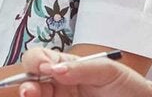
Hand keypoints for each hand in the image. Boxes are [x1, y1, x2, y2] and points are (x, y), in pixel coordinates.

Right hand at [16, 48, 151, 96]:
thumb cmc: (126, 86)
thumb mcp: (107, 70)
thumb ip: (82, 68)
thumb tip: (55, 68)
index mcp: (66, 66)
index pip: (41, 58)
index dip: (37, 61)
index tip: (45, 67)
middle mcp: (59, 84)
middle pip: (31, 80)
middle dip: (25, 82)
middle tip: (30, 89)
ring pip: (35, 95)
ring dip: (28, 94)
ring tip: (30, 95)